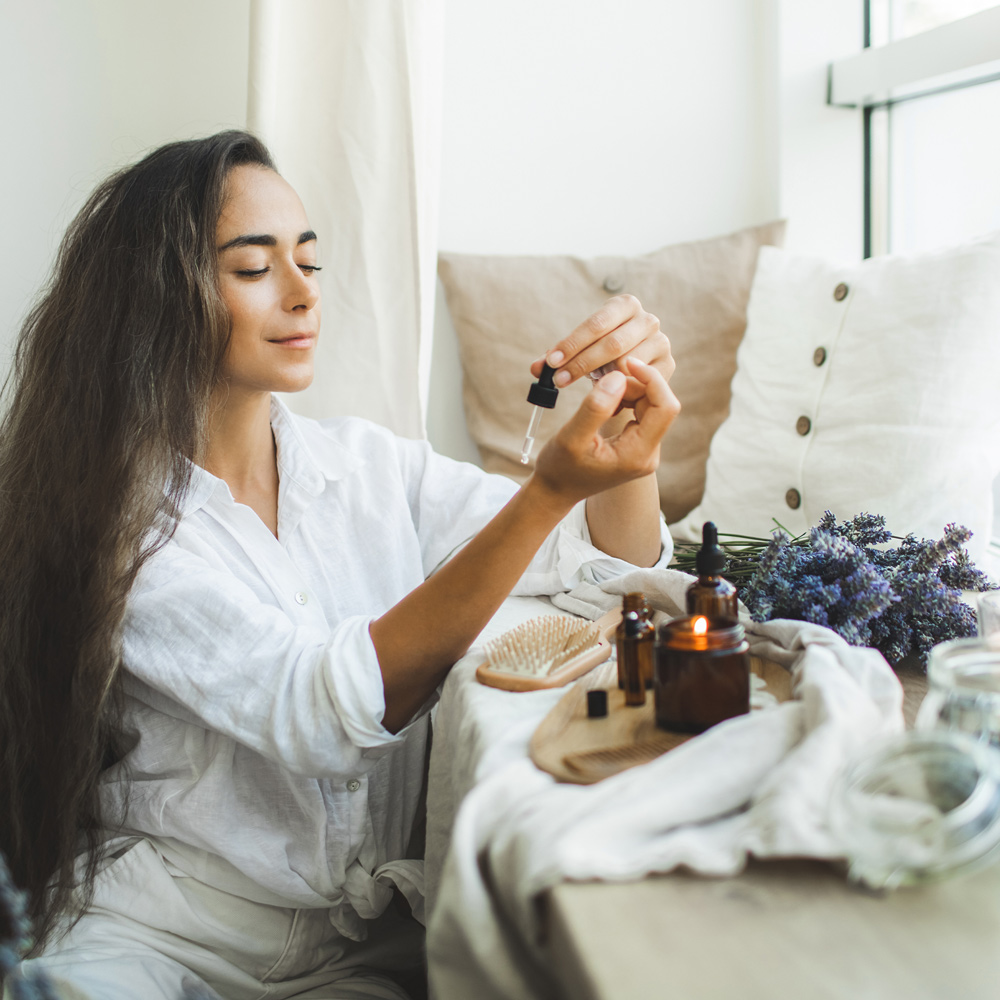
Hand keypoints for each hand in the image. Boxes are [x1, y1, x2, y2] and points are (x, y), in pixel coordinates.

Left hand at [530, 295, 674, 409]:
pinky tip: (604, 399)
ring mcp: (661, 342)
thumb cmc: (600, 358)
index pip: (596, 323)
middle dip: (582, 363)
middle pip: (612, 343)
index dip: (572, 343)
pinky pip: (640, 382)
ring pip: (627, 363)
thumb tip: (536, 369)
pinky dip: (620, 390)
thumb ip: (557, 358)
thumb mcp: (579, 353)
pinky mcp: (667, 366)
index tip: (551, 362)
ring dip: (600, 381)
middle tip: (559, 380)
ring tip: (580, 393)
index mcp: (624, 305)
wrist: (631, 375)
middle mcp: (647, 320)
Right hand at [530, 357, 679, 506]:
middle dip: (634, 385)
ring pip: (650, 405)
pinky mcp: (637, 444)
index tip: (626, 362)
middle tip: (602, 381)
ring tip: (599, 393)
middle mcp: (648, 454)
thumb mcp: (571, 437)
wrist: (556, 490)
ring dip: (627, 391)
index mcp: (637, 455)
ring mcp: (645, 450)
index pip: (665, 408)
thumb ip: (595, 408)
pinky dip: (624, 399)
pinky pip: (641, 412)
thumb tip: (618, 376)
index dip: (651, 379)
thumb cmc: (559, 468)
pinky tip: (604, 402)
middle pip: (658, 404)